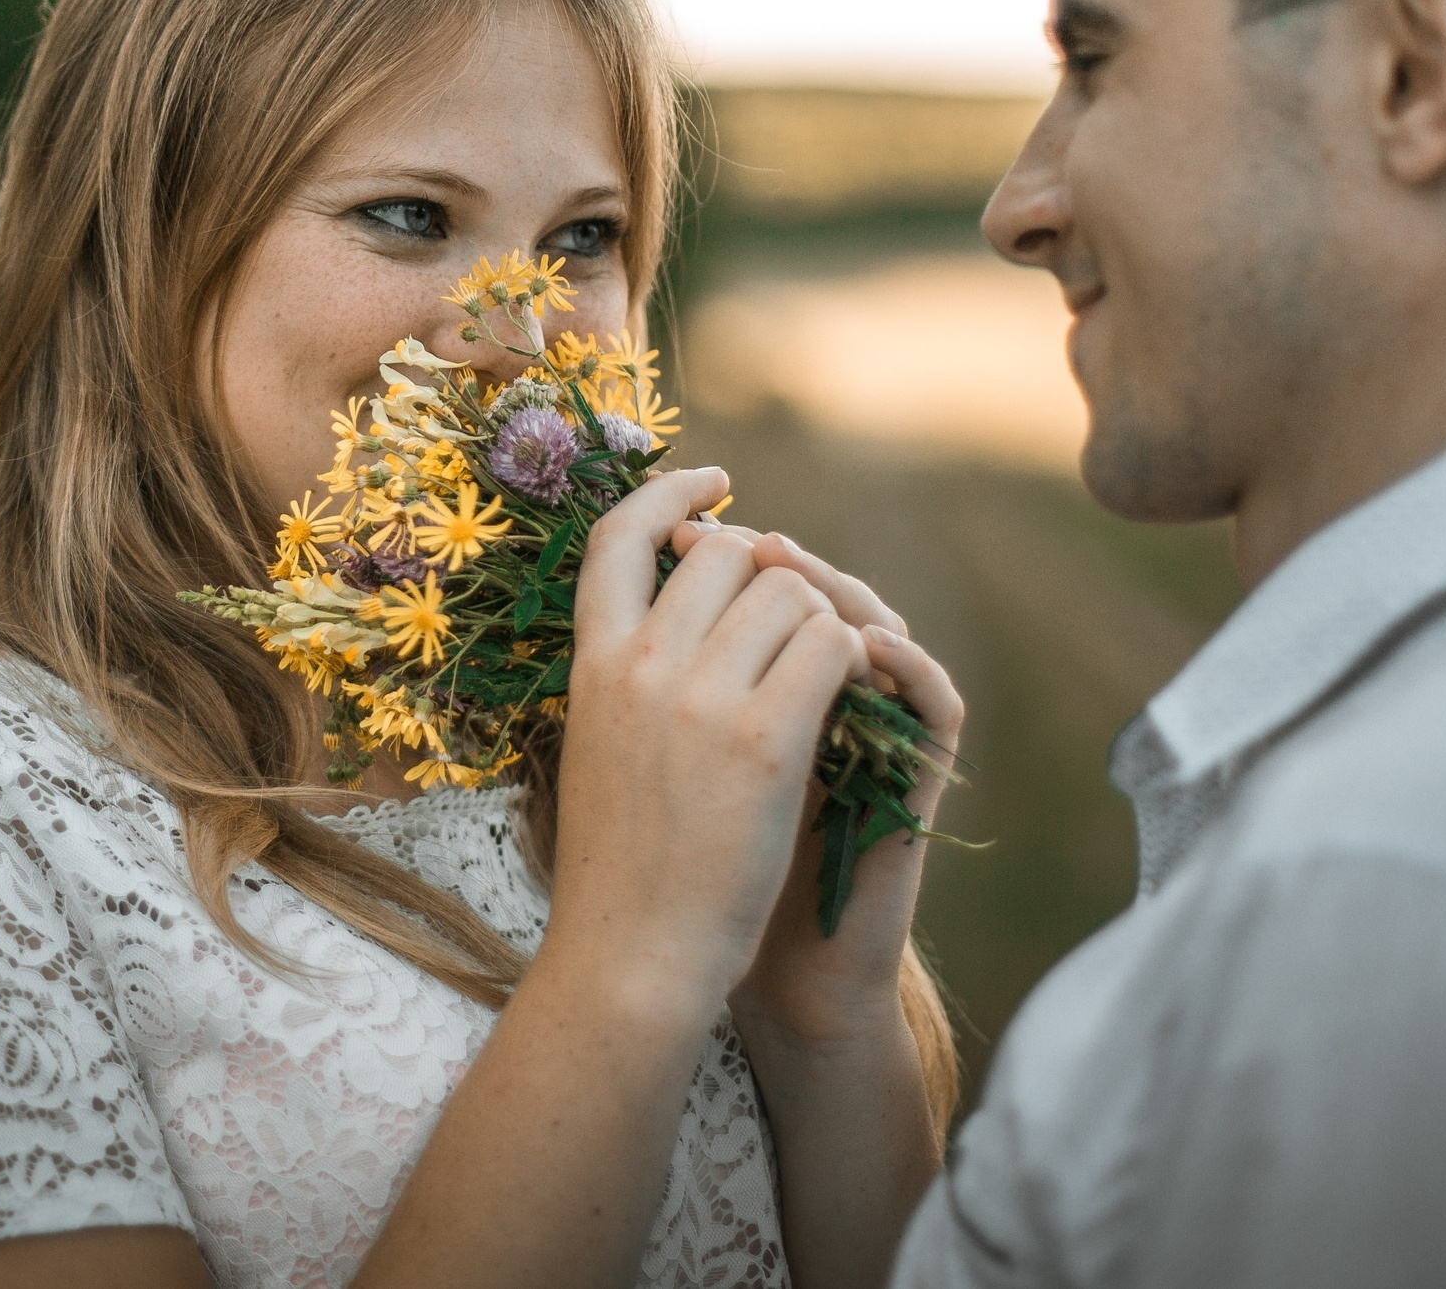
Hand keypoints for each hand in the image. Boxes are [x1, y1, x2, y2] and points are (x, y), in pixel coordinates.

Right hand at [549, 469, 872, 1029]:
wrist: (632, 960)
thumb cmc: (619, 871)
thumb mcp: (596, 747)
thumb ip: (626, 677)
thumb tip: (668, 614)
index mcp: (593, 665)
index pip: (618, 536)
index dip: (672, 494)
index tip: (719, 486)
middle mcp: (642, 665)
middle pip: (728, 553)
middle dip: (771, 577)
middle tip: (794, 626)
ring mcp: (702, 698)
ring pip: (792, 593)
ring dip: (821, 624)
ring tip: (820, 682)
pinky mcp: (768, 740)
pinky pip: (832, 648)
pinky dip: (853, 663)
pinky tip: (847, 702)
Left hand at [666, 523, 966, 1051]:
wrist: (703, 972)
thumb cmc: (664, 869)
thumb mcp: (649, 752)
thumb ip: (653, 675)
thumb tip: (628, 574)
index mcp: (760, 687)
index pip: (767, 587)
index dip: (732, 545)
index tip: (683, 523)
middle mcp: (825, 701)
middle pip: (823, 594)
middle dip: (779, 561)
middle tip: (745, 543)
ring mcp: (876, 736)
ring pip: (883, 626)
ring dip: (839, 590)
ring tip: (791, 569)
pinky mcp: (914, 783)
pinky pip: (935, 700)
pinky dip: (907, 662)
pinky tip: (865, 643)